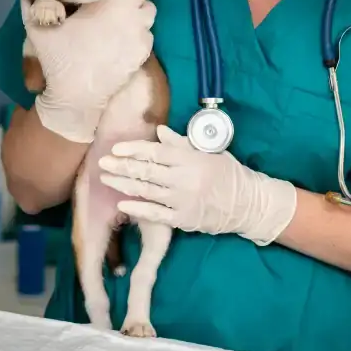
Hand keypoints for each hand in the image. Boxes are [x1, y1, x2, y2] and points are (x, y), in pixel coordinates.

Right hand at [20, 0, 156, 142]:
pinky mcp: (143, 56)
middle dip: (134, 0)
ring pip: (148, 19)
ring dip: (138, 19)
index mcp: (112, 2)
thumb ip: (34, 5)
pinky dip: (138, 38)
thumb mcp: (39, 27)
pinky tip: (121, 45)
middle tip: (115, 8)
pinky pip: (147, 39)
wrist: (76, 95)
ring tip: (118, 26)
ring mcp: (141, 38)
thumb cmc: (59, 57)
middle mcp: (132, 16)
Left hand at [97, 126, 297, 245]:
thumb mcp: (209, 152)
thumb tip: (159, 131)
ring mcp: (183, 200)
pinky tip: (122, 204)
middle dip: (121, 166)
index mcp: (190, 159)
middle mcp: (184, 179)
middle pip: (146, 171)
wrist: (248, 204)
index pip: (156, 152)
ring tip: (106, 179)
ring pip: (147, 191)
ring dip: (123, 184)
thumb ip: (182, 143)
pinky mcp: (183, 219)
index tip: (116, 148)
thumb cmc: (228, 173)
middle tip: (102, 162)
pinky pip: (156, 214)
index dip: (134, 149)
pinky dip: (138, 209)